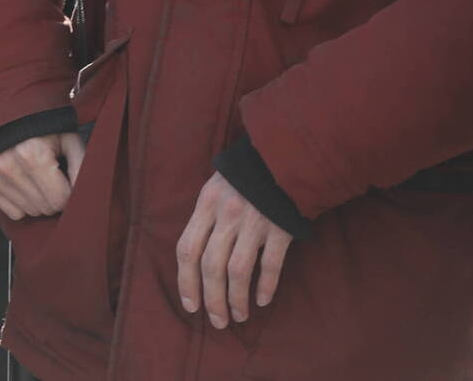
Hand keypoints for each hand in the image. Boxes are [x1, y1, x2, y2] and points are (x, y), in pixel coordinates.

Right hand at [0, 130, 84, 221]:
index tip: (69, 179)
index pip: (60, 199)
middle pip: (44, 208)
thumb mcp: (69, 137)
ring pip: (29, 212)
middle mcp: (8, 165)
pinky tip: (24, 182)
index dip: (70, 192)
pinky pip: (12, 212)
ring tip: (38, 176)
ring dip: (38, 200)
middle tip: (54, 176)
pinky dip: (21, 203)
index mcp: (31, 153)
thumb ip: (81, 165)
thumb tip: (84, 193)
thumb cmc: (43, 125)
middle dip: (54, 197)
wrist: (8, 110)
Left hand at [176, 172, 291, 328]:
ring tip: (239, 316)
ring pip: (238, 271)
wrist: (286, 151)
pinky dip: (266, 286)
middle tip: (217, 321)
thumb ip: (205, 217)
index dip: (186, 282)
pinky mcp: (281, 225)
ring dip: (236, 300)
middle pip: (211, 267)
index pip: (187, 249)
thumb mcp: (217, 185)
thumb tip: (193, 259)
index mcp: (207, 203)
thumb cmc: (247, 175)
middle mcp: (227, 213)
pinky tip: (263, 300)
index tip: (191, 305)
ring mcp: (255, 219)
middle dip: (212, 300)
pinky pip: (271, 264)